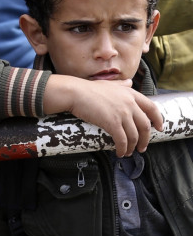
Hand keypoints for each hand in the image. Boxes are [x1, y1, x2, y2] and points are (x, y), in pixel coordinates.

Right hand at [43, 76, 163, 156]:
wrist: (75, 93)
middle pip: (145, 125)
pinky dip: (122, 148)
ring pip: (134, 135)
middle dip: (145, 139)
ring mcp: (122, 113)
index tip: (159, 128)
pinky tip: (119, 152)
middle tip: (142, 147)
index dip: (158, 119)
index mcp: (130, 94)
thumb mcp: (109, 84)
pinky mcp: (112, 123)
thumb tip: (129, 82)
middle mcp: (129, 103)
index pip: (151, 107)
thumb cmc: (88, 89)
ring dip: (132, 147)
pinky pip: (122, 140)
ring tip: (128, 152)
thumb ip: (121, 84)